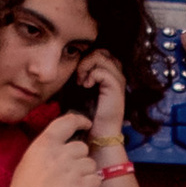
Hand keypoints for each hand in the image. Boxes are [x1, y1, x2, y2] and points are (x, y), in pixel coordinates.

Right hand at [13, 112, 108, 186]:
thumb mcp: (29, 159)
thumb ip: (47, 149)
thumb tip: (62, 146)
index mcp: (45, 144)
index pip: (68, 122)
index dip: (80, 121)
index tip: (86, 124)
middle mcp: (61, 153)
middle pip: (82, 147)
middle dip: (79, 157)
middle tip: (69, 171)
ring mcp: (73, 169)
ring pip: (91, 164)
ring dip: (85, 173)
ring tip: (71, 184)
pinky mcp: (82, 186)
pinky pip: (96, 179)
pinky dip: (90, 186)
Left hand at [76, 49, 128, 170]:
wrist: (98, 134)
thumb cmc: (87, 116)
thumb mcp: (78, 91)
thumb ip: (78, 76)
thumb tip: (67, 64)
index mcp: (110, 75)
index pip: (101, 53)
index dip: (87, 57)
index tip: (77, 73)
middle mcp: (117, 75)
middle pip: (103, 51)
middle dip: (87, 59)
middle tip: (78, 75)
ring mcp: (118, 80)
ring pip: (102, 57)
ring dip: (86, 66)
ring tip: (81, 81)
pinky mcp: (116, 87)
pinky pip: (101, 71)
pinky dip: (90, 75)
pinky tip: (85, 86)